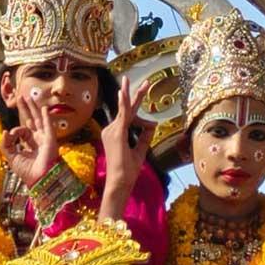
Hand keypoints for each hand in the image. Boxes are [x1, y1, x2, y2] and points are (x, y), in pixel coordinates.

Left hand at [0, 95, 57, 187]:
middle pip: (32, 121)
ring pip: (39, 120)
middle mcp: (38, 140)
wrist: (39, 179)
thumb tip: (5, 130)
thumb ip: (6, 143)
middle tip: (21, 97)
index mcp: (30, 145)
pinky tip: (44, 109)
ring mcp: (45, 139)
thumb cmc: (27, 171)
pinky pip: (48, 126)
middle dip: (26, 109)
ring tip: (29, 98)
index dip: (14, 131)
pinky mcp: (50, 140)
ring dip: (34, 109)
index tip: (10, 135)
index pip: (22, 131)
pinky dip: (46, 117)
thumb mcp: (11, 156)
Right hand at [101, 76, 155, 194]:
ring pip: (129, 112)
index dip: (137, 105)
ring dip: (136, 98)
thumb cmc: (128, 171)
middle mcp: (112, 129)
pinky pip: (122, 116)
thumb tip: (152, 123)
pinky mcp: (116, 134)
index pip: (129, 116)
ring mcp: (112, 131)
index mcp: (117, 133)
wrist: (120, 182)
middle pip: (127, 109)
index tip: (145, 94)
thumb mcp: (140, 150)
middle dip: (137, 95)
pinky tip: (124, 92)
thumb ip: (145, 136)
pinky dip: (125, 104)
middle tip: (146, 82)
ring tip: (145, 84)